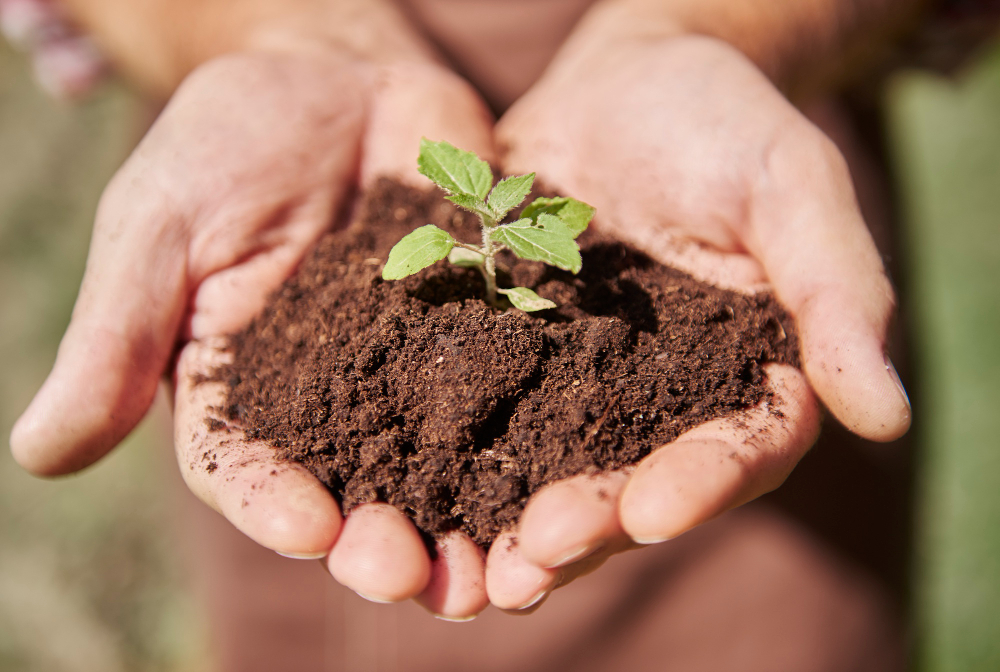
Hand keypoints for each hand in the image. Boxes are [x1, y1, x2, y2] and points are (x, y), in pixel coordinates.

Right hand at [10, 46, 497, 617]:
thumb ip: (120, 335)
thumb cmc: (229, 141)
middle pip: (357, 492)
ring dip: (469, 523)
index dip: (274, 504)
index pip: (248, 469)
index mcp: (242, 391)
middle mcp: (336, 402)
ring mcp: (420, 370)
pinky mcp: (490, 328)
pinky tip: (567, 473)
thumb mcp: (162, 226)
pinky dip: (540, 434)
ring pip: (446, 466)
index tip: (309, 527)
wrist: (335, 74)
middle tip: (409, 575)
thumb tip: (40, 457)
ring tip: (497, 570)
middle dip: (381, 540)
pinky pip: (520, 386)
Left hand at [483, 34, 910, 607]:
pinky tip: (412, 481)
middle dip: (589, 525)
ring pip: (551, 469)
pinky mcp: (509, 354)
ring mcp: (578, 384)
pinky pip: (479, 408)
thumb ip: (837, 290)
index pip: (737, 451)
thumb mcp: (790, 186)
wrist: (624, 80)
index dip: (698, 487)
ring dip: (512, 522)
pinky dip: (453, 451)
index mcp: (744, 377)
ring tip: (474, 562)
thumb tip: (889, 418)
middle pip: (633, 483)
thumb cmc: (724, 121)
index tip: (651, 513)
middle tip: (537, 556)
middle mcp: (660, 401)